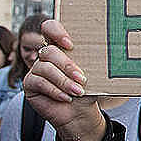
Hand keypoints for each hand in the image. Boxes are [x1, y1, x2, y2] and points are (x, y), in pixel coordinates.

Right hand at [22, 19, 105, 140]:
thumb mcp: (92, 73)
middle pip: (49, 51)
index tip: (70, 44)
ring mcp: (36, 69)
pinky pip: (38, 82)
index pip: (50, 28)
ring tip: (77, 91)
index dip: (56, 31)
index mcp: (61, 47)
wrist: (80, 113)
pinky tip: (66, 97)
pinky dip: (55, 90)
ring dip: (63, 80)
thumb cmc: (88, 90)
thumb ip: (92, 59)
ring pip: (44, 67)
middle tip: (82, 78)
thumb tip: (111, 50)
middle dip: (67, 65)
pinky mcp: (30, 83)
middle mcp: (46, 56)